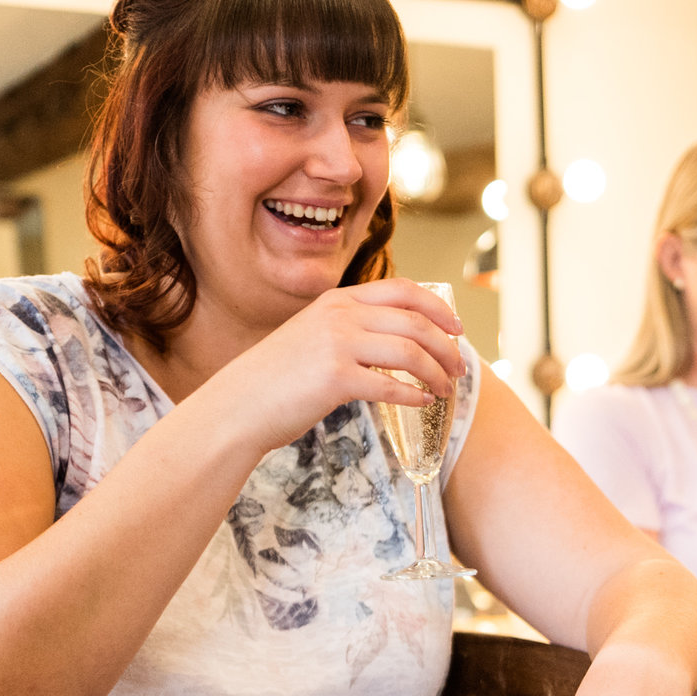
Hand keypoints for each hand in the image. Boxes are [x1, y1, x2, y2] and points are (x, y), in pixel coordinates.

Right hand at [191, 278, 465, 454]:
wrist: (237, 405)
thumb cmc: (276, 379)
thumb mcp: (312, 336)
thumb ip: (348, 329)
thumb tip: (395, 340)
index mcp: (337, 300)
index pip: (402, 290)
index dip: (438, 307)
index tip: (457, 328)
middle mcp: (339, 315)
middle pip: (414, 321)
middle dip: (446, 346)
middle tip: (459, 368)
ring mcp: (337, 344)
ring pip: (409, 351)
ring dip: (436, 372)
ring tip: (446, 390)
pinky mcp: (335, 378)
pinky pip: (390, 384)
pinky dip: (414, 394)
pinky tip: (423, 403)